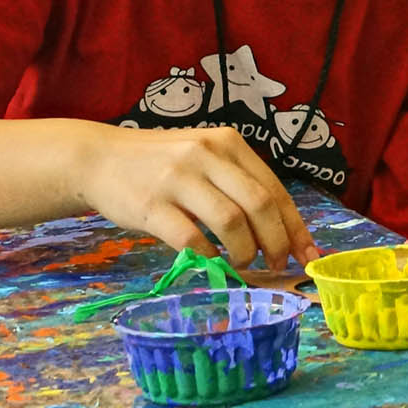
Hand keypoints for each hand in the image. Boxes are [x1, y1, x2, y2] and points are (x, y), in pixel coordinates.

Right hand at [74, 122, 317, 268]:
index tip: (308, 257)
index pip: (274, 189)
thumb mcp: (204, 157)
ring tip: (242, 263)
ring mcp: (178, 178)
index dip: (295, 228)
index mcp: (227, 143)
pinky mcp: (151, 205)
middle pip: (259, 205)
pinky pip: (192, 239)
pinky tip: (211, 262)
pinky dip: (209, 257)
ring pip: (231, 222)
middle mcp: (206, 154)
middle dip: (276, 242)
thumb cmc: (160, 163)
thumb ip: (238, 184)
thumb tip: (282, 232)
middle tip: (275, 265)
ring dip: (244, 251)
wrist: (100, 158)